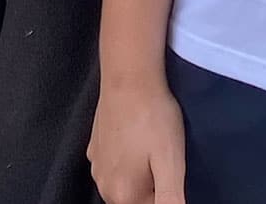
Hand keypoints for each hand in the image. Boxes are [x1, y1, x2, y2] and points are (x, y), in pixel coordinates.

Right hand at [90, 71, 186, 203]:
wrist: (128, 75)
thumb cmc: (153, 117)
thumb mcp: (171, 163)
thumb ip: (171, 199)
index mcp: (122, 194)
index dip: (167, 191)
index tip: (170, 167)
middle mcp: (103, 183)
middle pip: (136, 199)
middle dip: (153, 185)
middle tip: (163, 155)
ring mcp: (96, 164)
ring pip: (125, 182)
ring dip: (140, 172)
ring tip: (153, 144)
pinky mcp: (94, 146)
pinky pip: (114, 165)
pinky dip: (126, 159)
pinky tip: (137, 137)